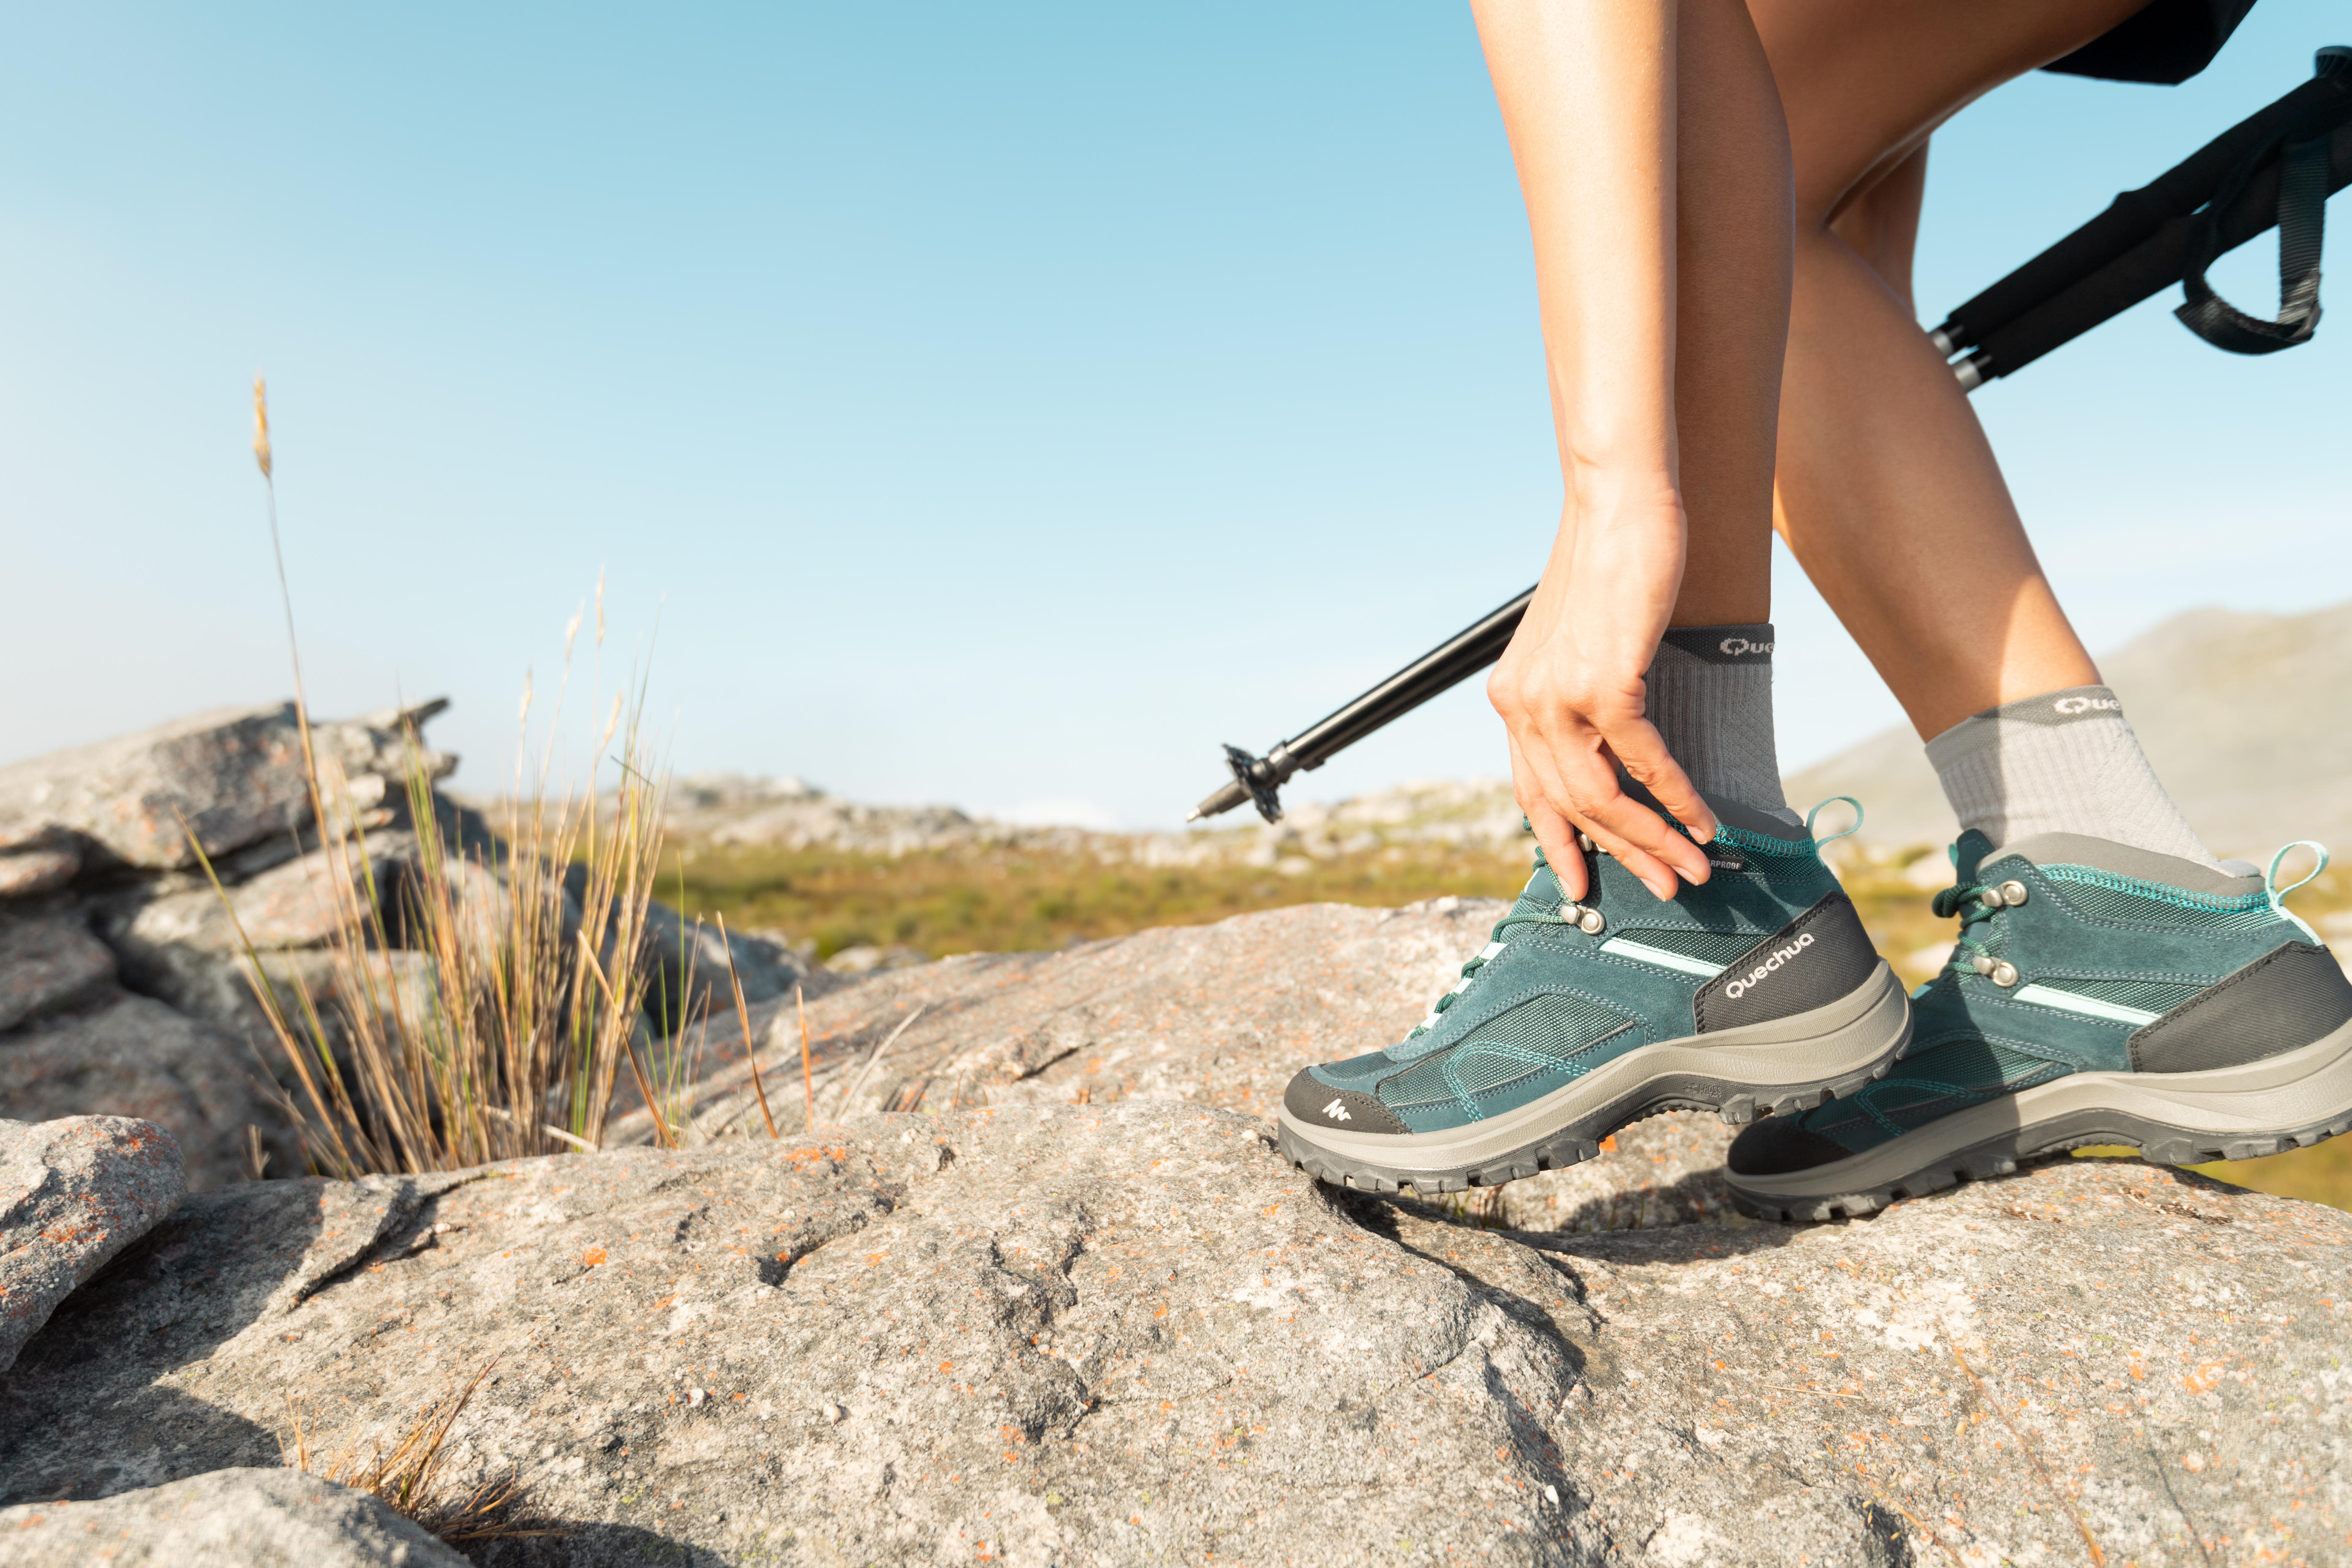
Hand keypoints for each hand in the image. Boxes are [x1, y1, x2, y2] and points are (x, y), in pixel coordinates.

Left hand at [1488, 478, 1717, 902]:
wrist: (1618, 507)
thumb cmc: (1606, 568)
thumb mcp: (1578, 644)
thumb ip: (1579, 697)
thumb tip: (1610, 748)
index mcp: (1511, 698)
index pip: (1531, 792)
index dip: (1558, 844)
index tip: (1583, 884)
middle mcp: (1521, 703)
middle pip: (1571, 806)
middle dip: (1624, 856)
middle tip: (1666, 887)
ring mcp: (1555, 696)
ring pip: (1601, 798)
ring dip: (1654, 840)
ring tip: (1692, 869)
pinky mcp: (1601, 683)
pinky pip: (1641, 761)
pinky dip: (1677, 797)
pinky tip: (1703, 820)